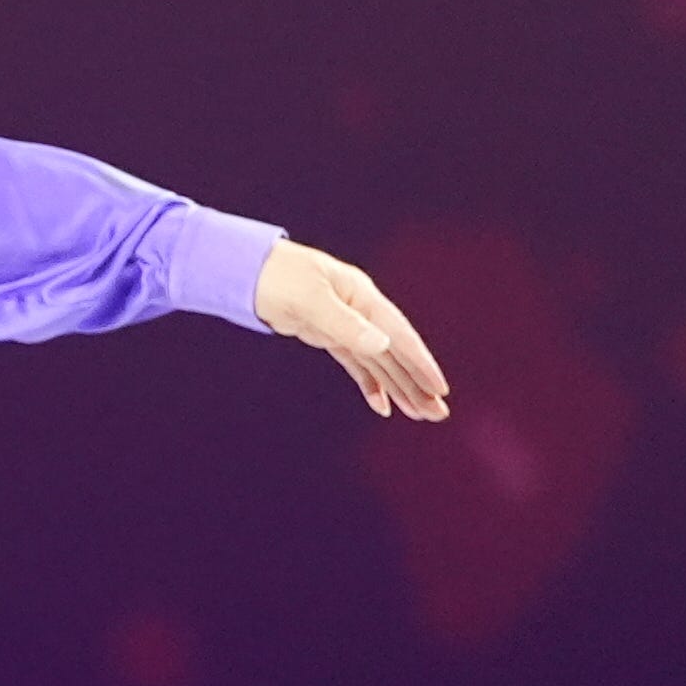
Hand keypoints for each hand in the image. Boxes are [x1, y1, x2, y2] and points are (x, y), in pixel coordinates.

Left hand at [257, 240, 449, 421]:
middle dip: (416, 383)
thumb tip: (381, 346)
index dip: (420, 364)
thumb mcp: (310, 299)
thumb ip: (345, 324)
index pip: (399, 336)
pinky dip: (370, 384)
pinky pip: (356, 364)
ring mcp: (345, 324)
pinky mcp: (327, 335)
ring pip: (379, 362)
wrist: (246, 271)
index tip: (439, 389)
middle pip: (395, 353)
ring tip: (421, 414)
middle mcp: (360, 311)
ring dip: (400, 387)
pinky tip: (383, 405)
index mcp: (363, 297)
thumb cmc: (278, 276)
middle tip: (438, 413)